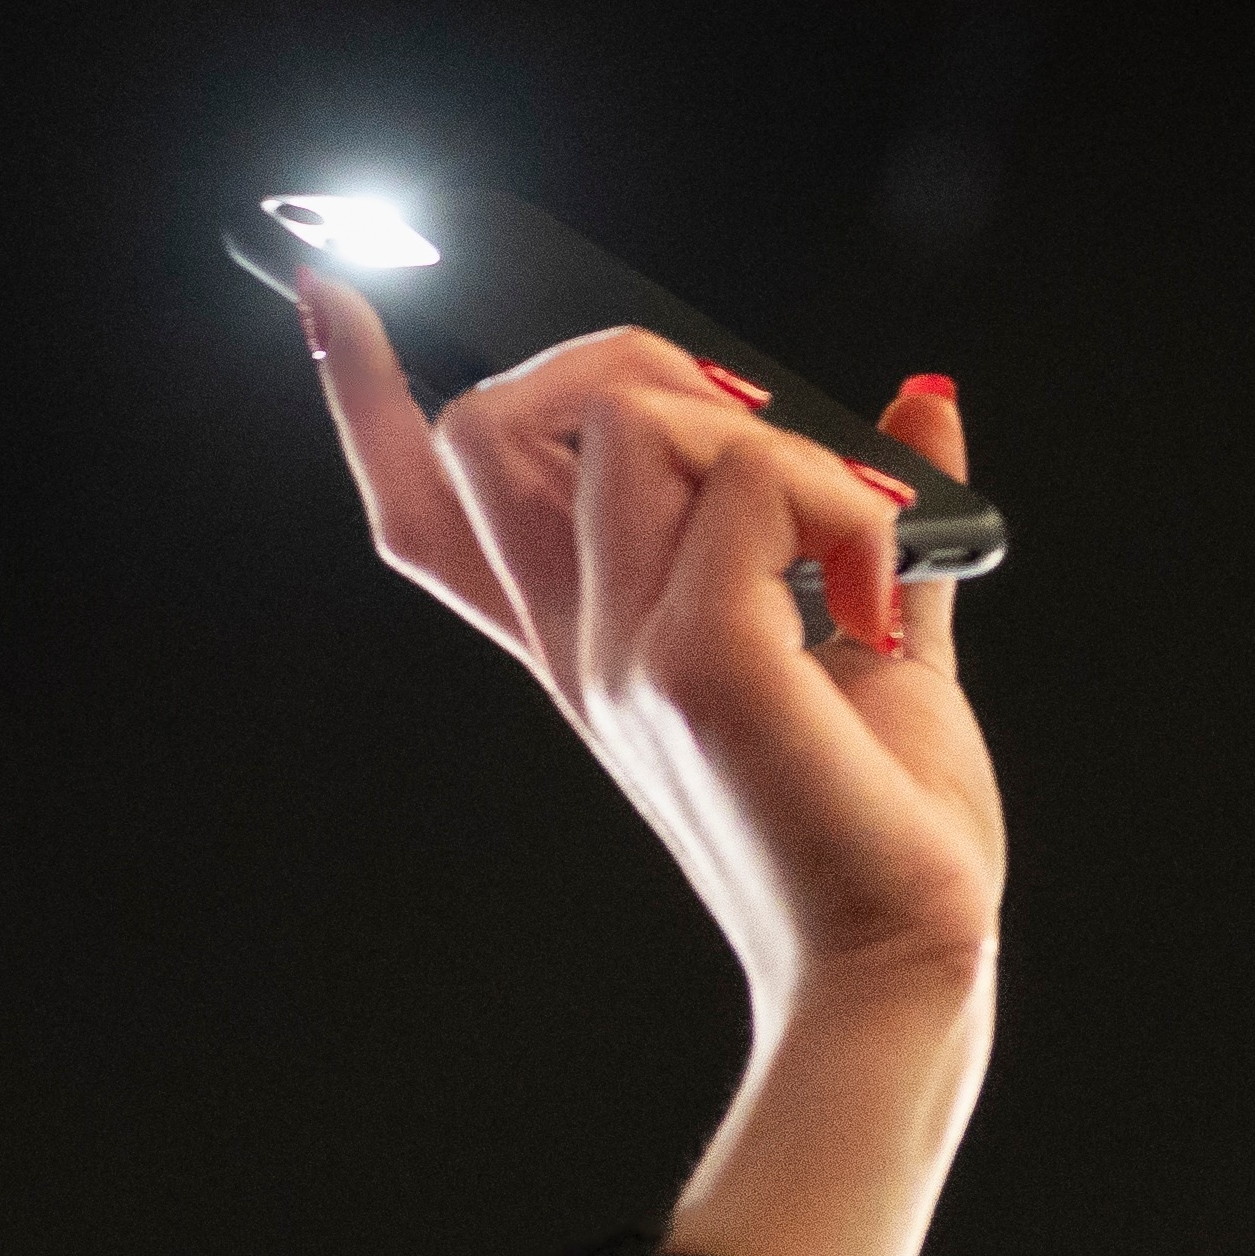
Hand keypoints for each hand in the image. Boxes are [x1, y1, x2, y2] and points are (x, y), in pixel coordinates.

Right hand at [302, 279, 1001, 1255]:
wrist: (902, 961)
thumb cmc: (884, 833)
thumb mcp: (874, 640)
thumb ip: (875, 515)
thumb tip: (923, 398)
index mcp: (596, 644)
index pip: (431, 514)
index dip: (366, 401)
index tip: (331, 294)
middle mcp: (584, 646)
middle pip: (493, 426)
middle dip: (620, 360)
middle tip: (772, 448)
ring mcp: (622, 650)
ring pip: (625, 412)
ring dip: (769, 436)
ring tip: (855, 554)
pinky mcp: (692, 657)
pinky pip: (748, 473)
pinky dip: (841, 501)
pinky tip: (871, 600)